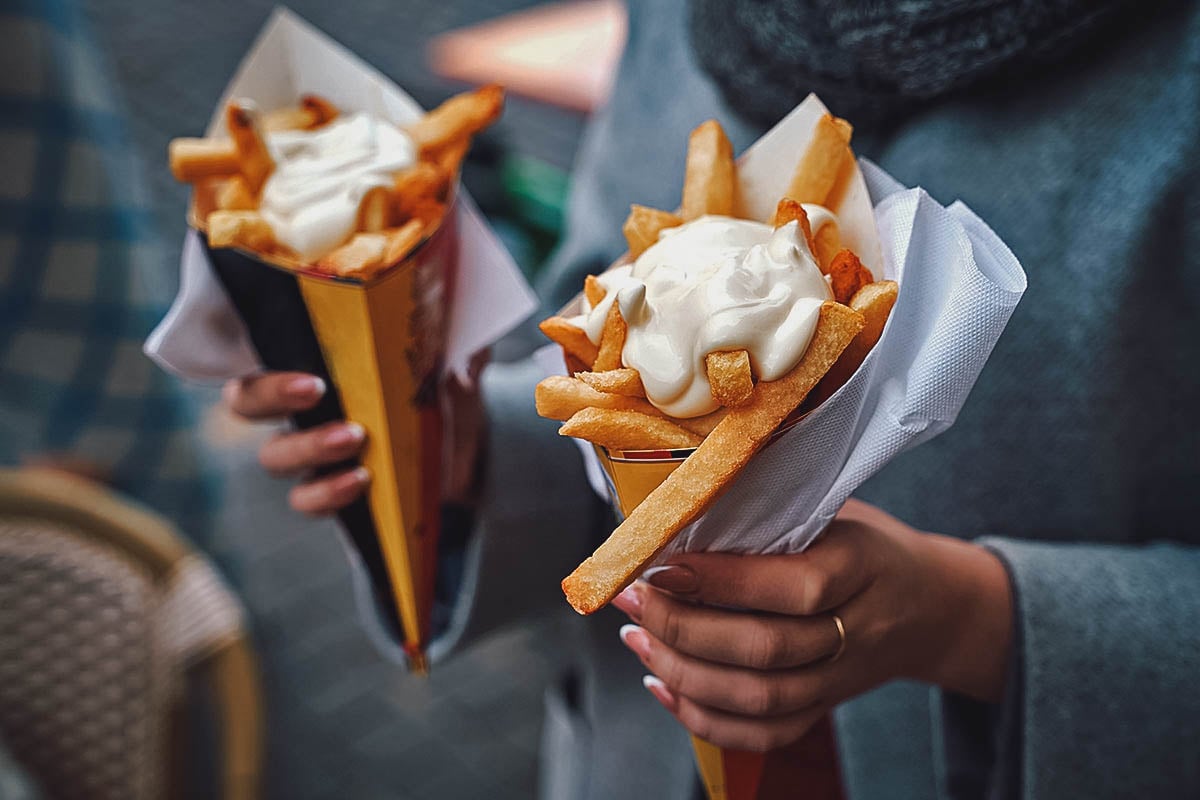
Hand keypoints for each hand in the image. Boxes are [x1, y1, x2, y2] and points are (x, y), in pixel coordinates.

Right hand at [224, 354, 488, 516]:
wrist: (472, 445)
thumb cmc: (444, 384)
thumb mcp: (450, 354)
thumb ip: (449, 334)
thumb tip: (461, 321)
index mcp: (316, 359)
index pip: (260, 345)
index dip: (263, 356)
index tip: (310, 371)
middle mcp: (301, 405)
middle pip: (246, 400)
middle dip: (271, 395)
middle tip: (316, 391)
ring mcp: (311, 452)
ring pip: (275, 456)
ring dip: (308, 445)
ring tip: (355, 438)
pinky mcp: (331, 491)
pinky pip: (306, 499)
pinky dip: (327, 492)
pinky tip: (361, 480)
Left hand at [611, 499, 1011, 751]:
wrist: (931, 605)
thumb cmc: (864, 543)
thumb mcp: (835, 509)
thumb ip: (771, 513)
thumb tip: (678, 510)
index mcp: (861, 563)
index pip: (794, 585)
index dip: (722, 581)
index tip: (661, 564)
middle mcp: (856, 628)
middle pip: (767, 649)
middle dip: (684, 627)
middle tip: (632, 599)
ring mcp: (842, 677)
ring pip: (760, 698)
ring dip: (684, 673)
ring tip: (636, 637)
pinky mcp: (825, 707)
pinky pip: (766, 733)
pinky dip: (706, 719)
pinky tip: (663, 686)